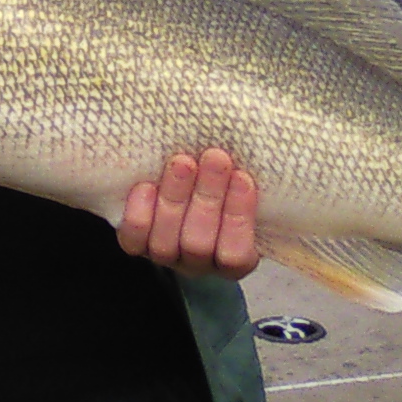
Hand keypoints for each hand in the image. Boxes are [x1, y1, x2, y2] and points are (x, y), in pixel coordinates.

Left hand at [116, 148, 259, 279]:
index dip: (239, 218)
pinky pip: (134, 240)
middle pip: (199, 243)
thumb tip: (267, 136)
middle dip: (207, 197)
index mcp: (234, 261)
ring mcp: (166, 257)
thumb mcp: (244, 189)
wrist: (187, 197)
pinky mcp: (138, 246)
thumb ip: (249, 179)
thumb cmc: (228, 189)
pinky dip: (139, 214)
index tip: (244, 177)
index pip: (236, 254)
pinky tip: (145, 185)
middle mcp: (199, 265)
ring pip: (165, 242)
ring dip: (174, 198)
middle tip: (215, 157)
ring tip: (183, 161)